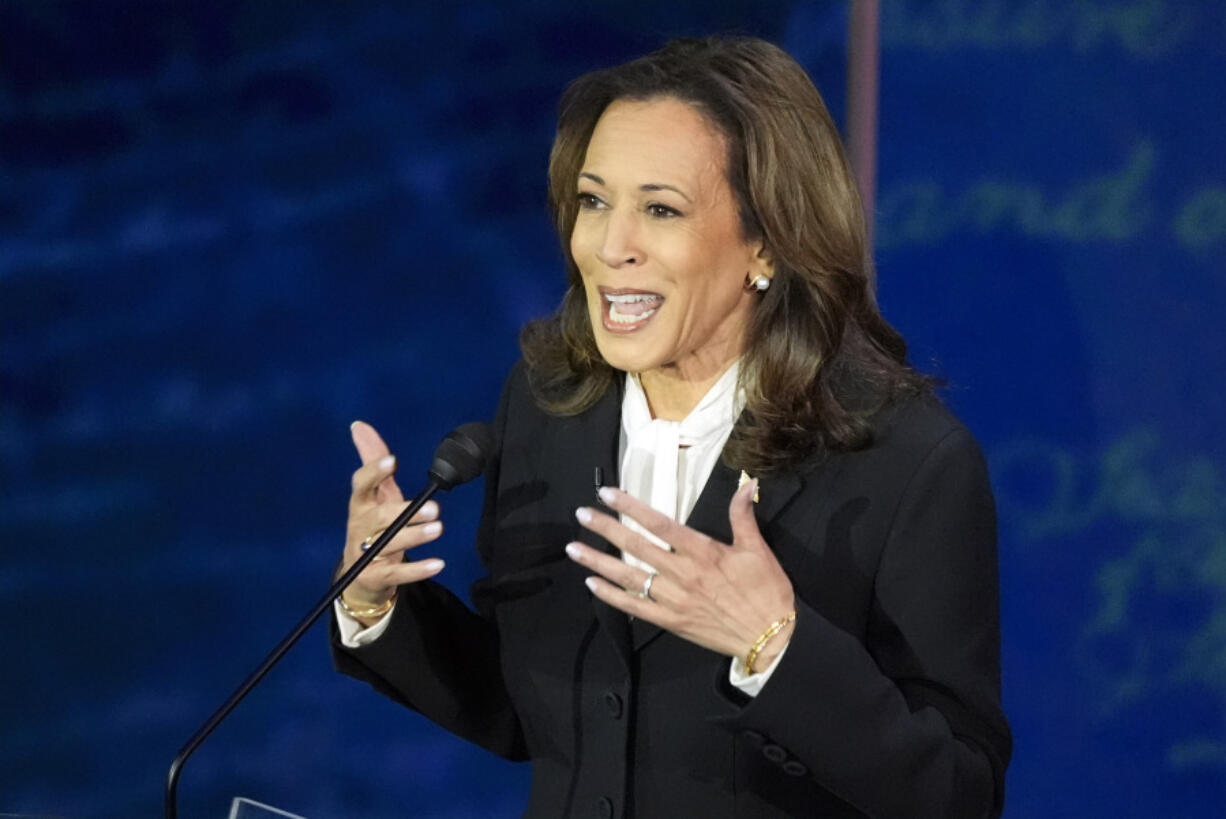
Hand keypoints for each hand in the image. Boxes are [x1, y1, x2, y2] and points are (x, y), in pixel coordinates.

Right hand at [338, 421, 445, 618]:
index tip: (391, 461)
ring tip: (438, 527)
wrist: (361, 578)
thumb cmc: (372, 527)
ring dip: (414, 536)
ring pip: (389, 545)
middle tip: (434, 508)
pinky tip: (438, 563)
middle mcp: (359, 528)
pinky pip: (397, 574)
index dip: (373, 473)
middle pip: (378, 519)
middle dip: (404, 512)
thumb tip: (359, 425)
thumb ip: (372, 461)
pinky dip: (417, 570)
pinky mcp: (375, 578)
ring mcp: (365, 555)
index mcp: (359, 505)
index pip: (360, 487)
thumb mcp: (375, 494)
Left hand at [566, 480, 795, 667]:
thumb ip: (742, 515)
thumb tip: (745, 482)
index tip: (607, 494)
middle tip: (581, 515)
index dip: (631, 507)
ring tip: (574, 548)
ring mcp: (673, 600)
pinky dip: (612, 596)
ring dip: (599, 562)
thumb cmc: (767, 591)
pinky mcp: (671, 622)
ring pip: (629, 576)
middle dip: (606, 529)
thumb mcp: (758, 549)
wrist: (771, 639)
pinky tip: (592, 584)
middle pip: (636, 546)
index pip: (659, 523)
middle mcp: (682, 574)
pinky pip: (635, 608)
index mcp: (703, 552)